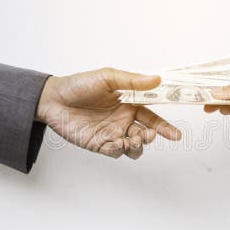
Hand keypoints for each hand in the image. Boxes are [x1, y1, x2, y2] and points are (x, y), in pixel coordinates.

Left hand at [36, 68, 181, 158]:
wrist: (53, 99)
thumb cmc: (79, 85)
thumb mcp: (108, 77)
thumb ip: (133, 81)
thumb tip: (157, 79)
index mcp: (129, 104)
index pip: (152, 117)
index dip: (164, 126)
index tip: (176, 135)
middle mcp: (123, 120)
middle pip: (146, 134)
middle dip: (151, 137)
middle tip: (147, 135)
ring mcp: (112, 133)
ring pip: (134, 147)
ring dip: (137, 146)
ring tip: (131, 140)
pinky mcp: (99, 144)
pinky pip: (116, 152)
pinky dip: (120, 150)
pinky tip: (117, 143)